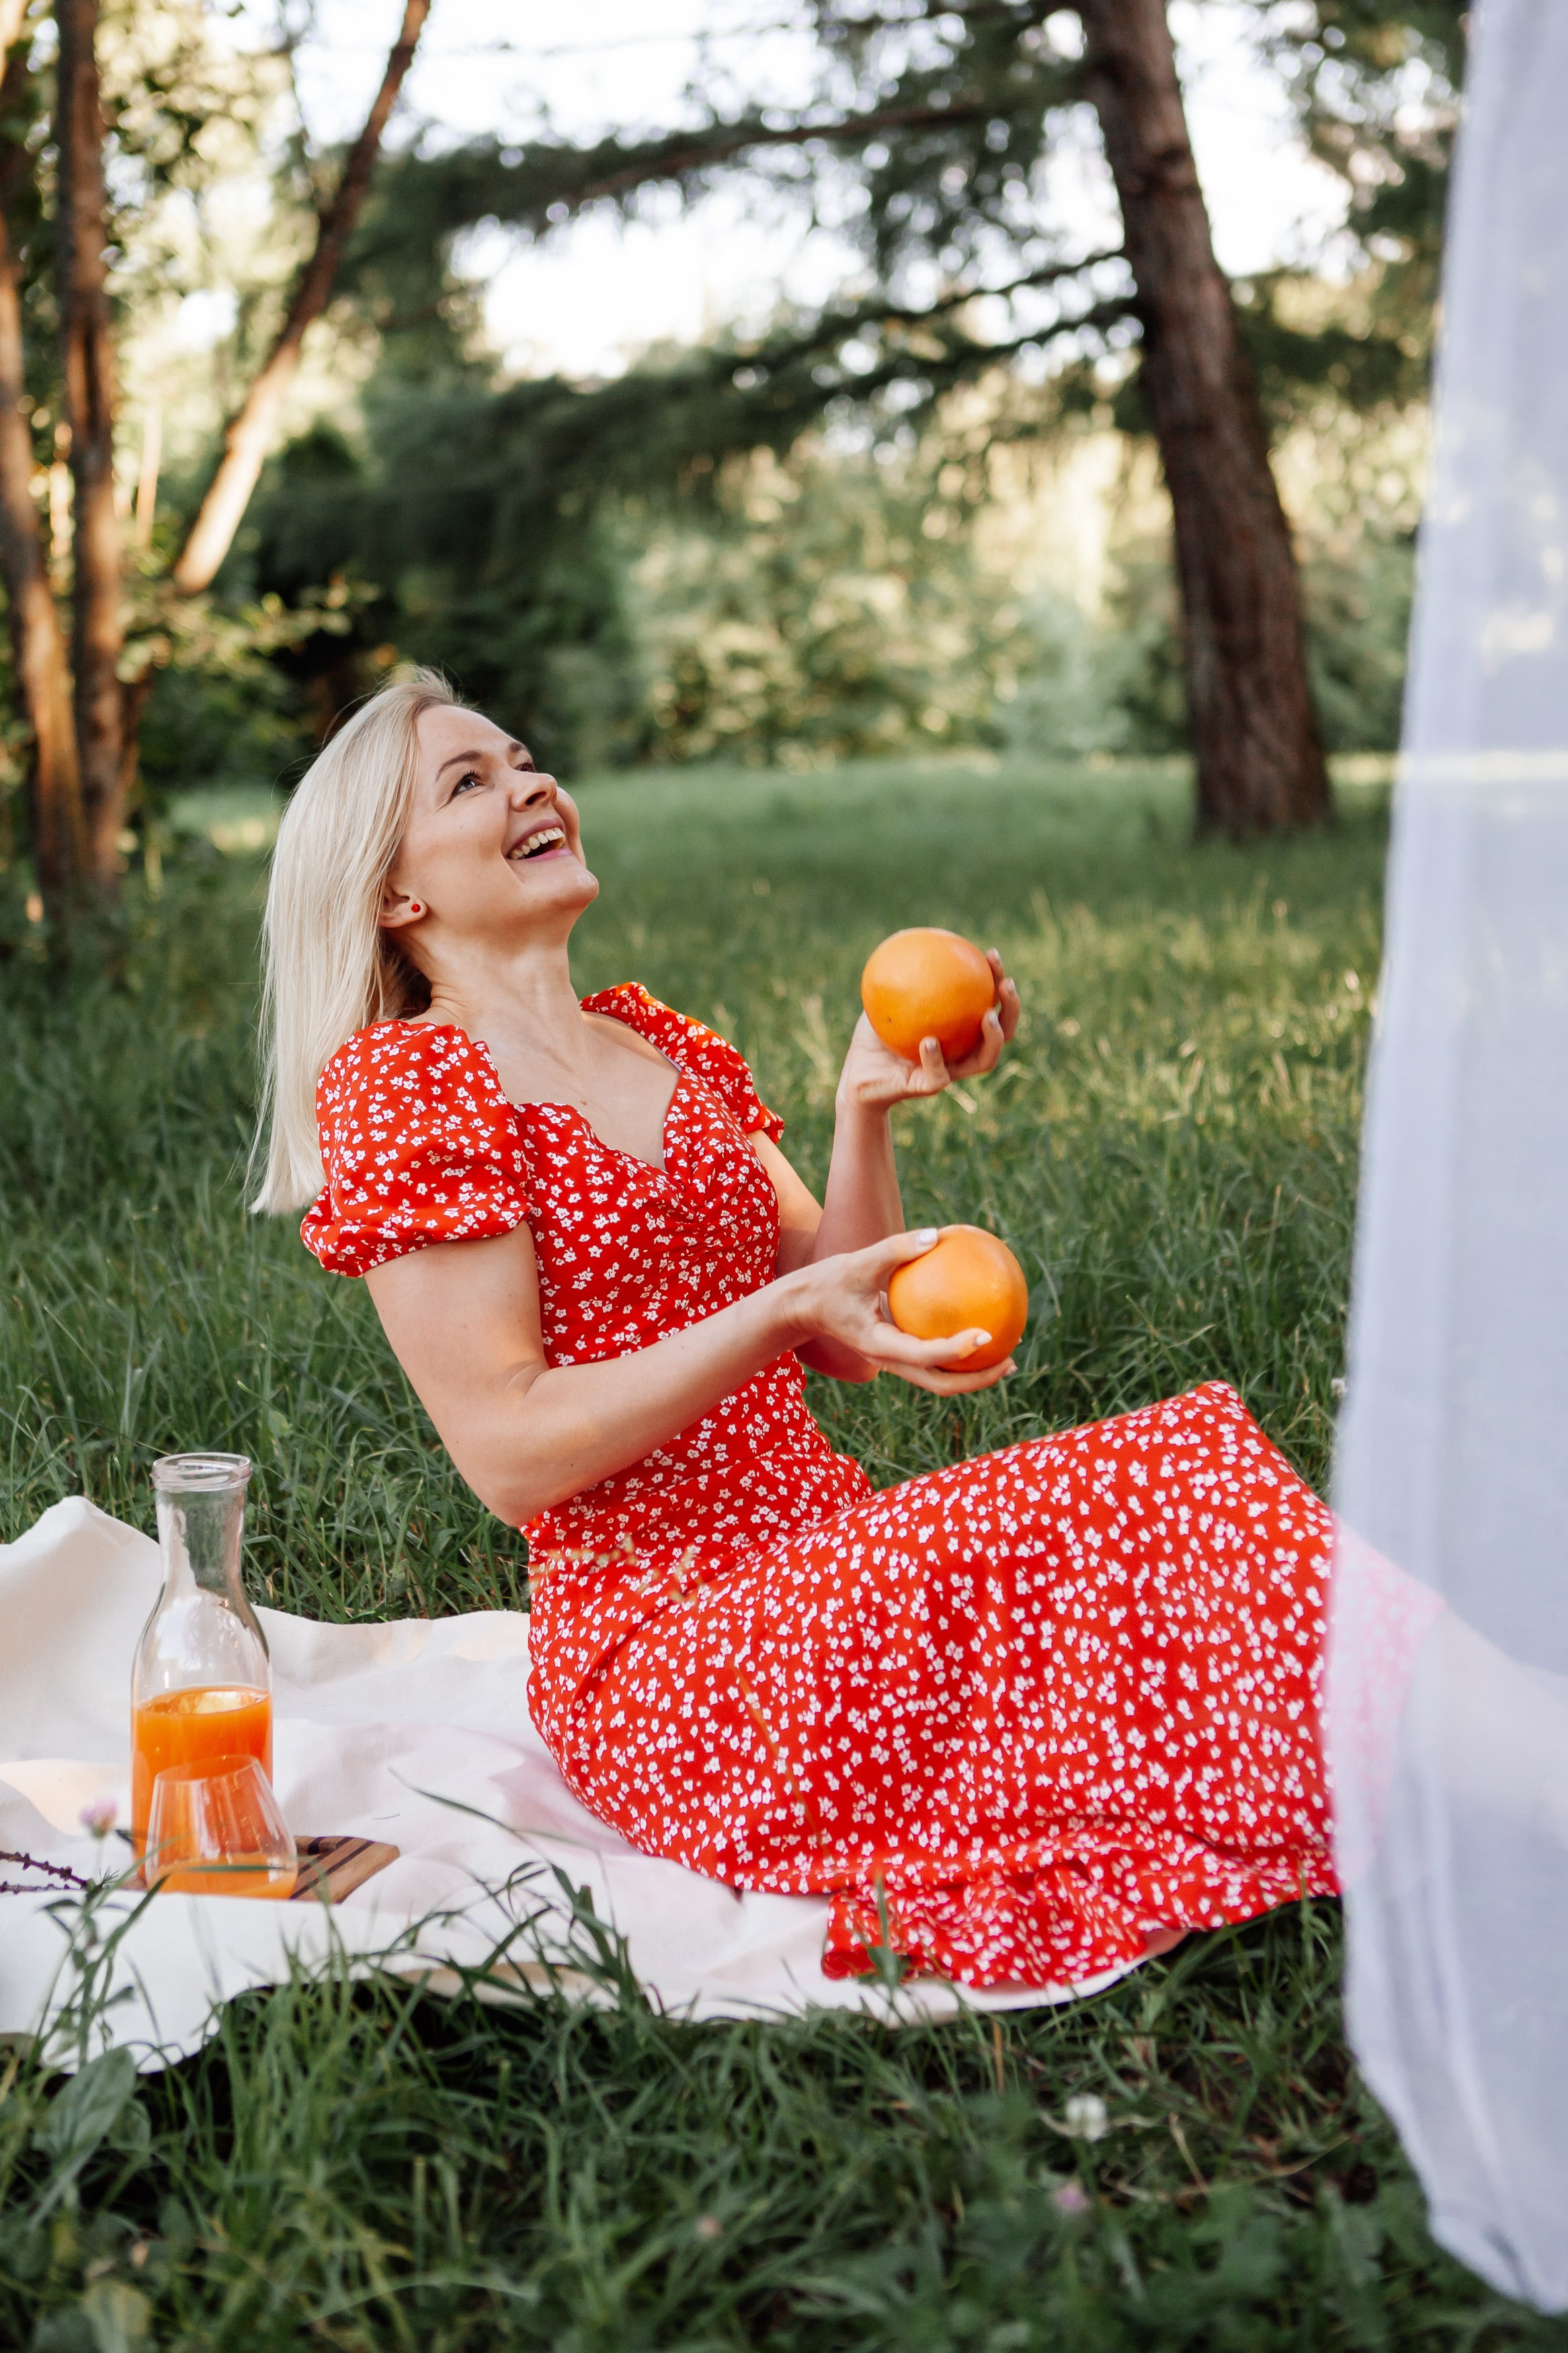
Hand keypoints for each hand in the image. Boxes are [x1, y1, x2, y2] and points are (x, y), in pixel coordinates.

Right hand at [783, 1229, 1016, 1394]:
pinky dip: (958, 1354)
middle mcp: (889, 1362)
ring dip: (973, 1374)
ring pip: (939, 1379)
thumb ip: (895, 1249)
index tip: (985, 1335)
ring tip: (1006, 1356)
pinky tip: (978, 1330)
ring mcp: (894, 1362)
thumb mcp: (857, 1262)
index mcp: (879, 1345)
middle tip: (1010, 1360)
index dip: (956, 1351)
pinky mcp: (897, 1354)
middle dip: (977, 1379)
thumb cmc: (828, 1283)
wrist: (803, 1307)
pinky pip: (933, 1360)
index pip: (924, 1356)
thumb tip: (937, 1235)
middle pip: (940, 1384)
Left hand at [836, 950, 1021, 1112]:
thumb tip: (906, 935)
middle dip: (1011, 1008)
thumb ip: (900, 975)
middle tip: (1007, 985)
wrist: (857, 1076)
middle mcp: (962, 1051)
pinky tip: (930, 1040)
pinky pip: (938, 1075)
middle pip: (1002, 1032)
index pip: (989, 1004)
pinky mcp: (929, 1088)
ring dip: (993, 1039)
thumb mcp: (884, 997)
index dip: (997, 980)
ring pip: (985, 1060)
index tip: (990, 955)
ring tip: (987, 1016)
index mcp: (960, 1030)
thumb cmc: (874, 1036)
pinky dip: (935, 1058)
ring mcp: (950, 1071)